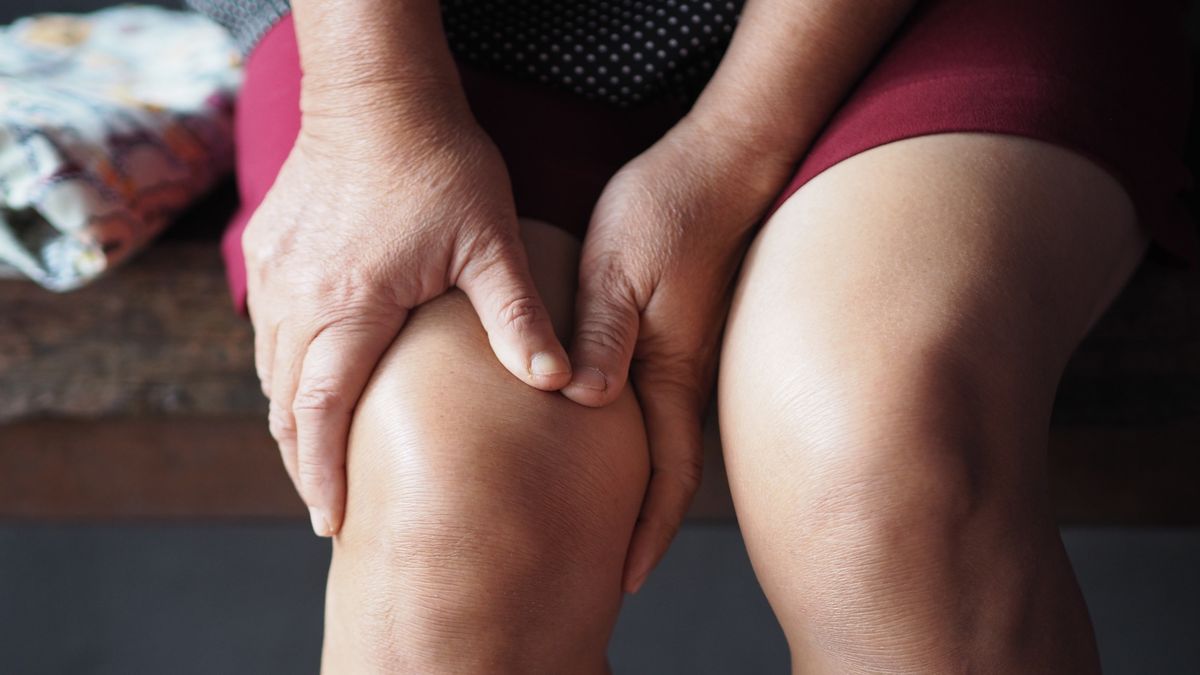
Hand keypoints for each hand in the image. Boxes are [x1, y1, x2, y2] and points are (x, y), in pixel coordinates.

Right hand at [243, 93, 570, 536]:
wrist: (377, 93)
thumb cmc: (439, 165)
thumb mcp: (491, 243)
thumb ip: (519, 318)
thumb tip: (561, 384)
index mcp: (349, 306)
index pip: (321, 412)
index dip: (322, 473)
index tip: (331, 518)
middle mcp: (297, 297)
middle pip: (285, 403)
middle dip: (302, 461)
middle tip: (326, 506)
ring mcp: (275, 272)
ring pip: (269, 370)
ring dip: (291, 419)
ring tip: (316, 458)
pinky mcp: (269, 248)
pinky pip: (266, 329)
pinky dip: (284, 370)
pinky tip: (308, 383)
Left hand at [562, 117, 797, 592]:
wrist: (720, 163)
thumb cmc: (666, 208)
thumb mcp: (617, 267)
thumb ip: (603, 334)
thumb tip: (580, 400)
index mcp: (669, 369)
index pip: (667, 475)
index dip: (649, 530)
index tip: (627, 578)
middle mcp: (685, 374)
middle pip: (671, 473)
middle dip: (648, 526)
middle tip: (616, 571)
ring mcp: (688, 355)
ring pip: (667, 443)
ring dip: (647, 490)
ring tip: (612, 524)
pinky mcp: (682, 334)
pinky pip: (663, 407)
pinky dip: (645, 445)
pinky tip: (617, 445)